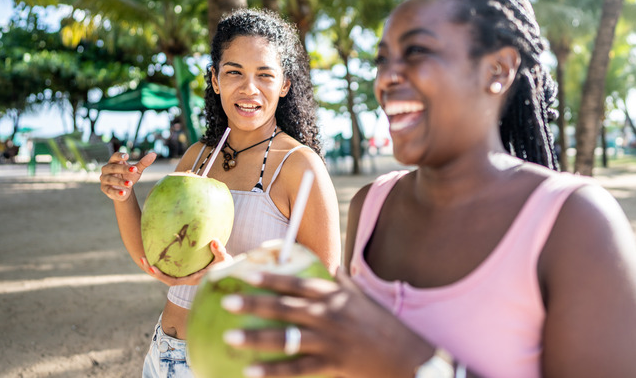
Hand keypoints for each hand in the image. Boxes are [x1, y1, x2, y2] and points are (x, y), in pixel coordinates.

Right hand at [99, 152, 156, 200]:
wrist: (124, 190)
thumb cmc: (129, 176)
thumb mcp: (137, 170)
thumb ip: (143, 162)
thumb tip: (154, 154)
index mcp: (113, 162)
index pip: (114, 156)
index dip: (120, 156)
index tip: (127, 156)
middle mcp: (107, 169)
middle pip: (113, 168)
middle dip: (123, 169)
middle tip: (134, 170)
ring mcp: (104, 179)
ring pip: (110, 179)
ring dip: (120, 181)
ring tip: (131, 183)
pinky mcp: (105, 189)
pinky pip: (110, 190)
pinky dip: (116, 192)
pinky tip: (124, 193)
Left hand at [140, 238, 231, 286]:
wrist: (229, 270)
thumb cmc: (227, 267)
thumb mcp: (225, 260)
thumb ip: (220, 251)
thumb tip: (214, 241)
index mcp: (192, 279)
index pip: (173, 281)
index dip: (161, 276)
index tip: (152, 268)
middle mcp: (186, 278)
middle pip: (164, 277)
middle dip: (152, 270)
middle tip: (141, 258)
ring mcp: (185, 274)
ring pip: (166, 272)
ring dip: (155, 265)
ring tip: (144, 254)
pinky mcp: (186, 269)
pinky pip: (172, 266)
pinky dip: (164, 260)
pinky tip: (158, 250)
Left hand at [220, 269, 432, 377]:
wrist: (407, 356)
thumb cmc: (384, 326)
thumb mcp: (366, 299)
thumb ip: (346, 283)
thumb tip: (333, 267)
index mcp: (335, 296)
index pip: (297, 282)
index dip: (271, 276)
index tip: (247, 271)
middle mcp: (329, 315)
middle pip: (285, 307)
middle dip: (254, 303)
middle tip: (228, 301)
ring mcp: (330, 341)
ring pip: (287, 338)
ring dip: (256, 338)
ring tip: (229, 337)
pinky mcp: (333, 365)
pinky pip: (297, 369)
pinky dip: (273, 371)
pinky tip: (250, 372)